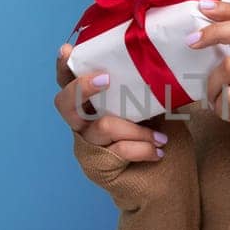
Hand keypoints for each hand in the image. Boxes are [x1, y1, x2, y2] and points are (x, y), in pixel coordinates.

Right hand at [54, 41, 170, 161]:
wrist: (167, 179)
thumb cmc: (158, 135)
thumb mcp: (155, 106)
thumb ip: (148, 87)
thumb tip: (160, 59)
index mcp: (91, 102)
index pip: (67, 80)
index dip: (63, 66)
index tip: (68, 50)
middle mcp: (82, 122)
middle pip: (65, 102)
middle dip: (82, 88)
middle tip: (105, 80)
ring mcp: (88, 144)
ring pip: (105, 126)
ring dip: (138, 129)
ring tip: (162, 137)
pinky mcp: (98, 166)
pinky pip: (119, 150)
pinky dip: (143, 148)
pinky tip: (159, 150)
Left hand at [188, 1, 229, 124]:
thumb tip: (209, 28)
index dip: (229, 9)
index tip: (203, 6)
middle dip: (217, 31)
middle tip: (191, 41)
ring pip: (228, 66)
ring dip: (212, 84)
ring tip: (217, 98)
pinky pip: (225, 97)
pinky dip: (219, 107)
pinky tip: (229, 115)